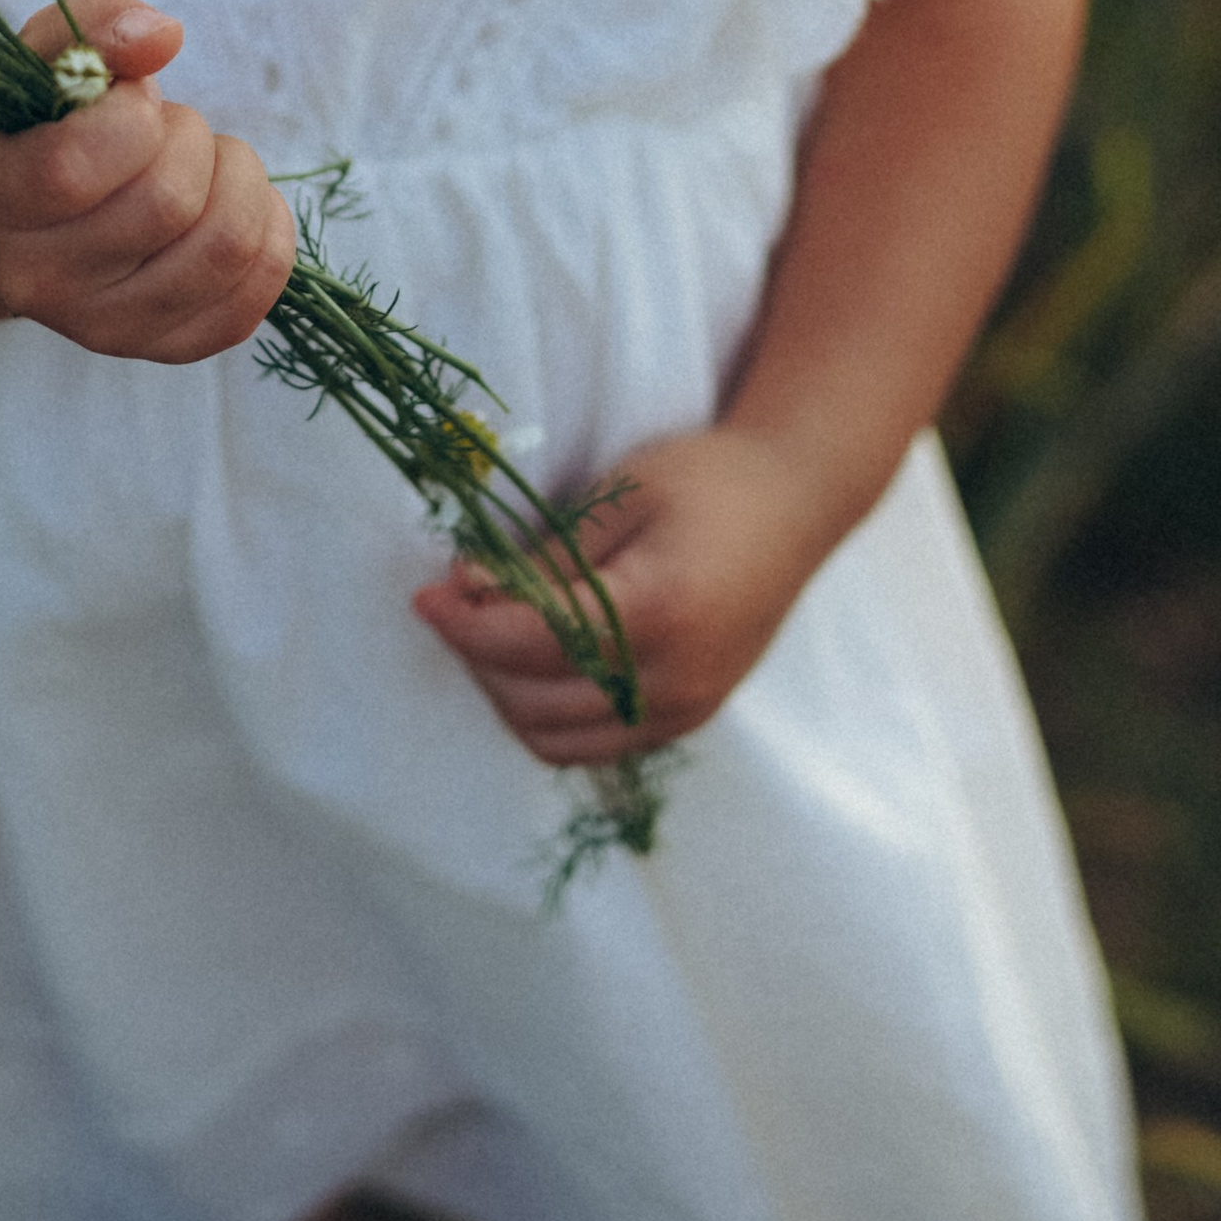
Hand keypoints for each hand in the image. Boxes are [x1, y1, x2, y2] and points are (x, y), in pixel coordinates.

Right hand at [0, 0, 296, 364]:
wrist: (37, 211)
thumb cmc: (45, 114)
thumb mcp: (49, 49)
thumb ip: (96, 21)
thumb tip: (162, 37)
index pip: (74, 169)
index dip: (129, 113)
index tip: (130, 94)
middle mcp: (38, 281)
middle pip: (168, 203)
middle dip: (192, 136)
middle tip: (170, 125)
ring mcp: (102, 327)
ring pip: (224, 249)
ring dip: (239, 177)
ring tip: (205, 160)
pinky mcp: (164, 347)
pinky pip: (255, 297)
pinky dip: (269, 232)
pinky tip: (234, 202)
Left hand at [409, 424, 830, 763]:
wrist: (797, 501)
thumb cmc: (708, 478)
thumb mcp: (623, 493)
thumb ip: (547, 555)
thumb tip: (466, 591)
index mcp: (659, 611)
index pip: (534, 642)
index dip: (467, 624)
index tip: (423, 596)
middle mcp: (675, 679)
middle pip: (536, 702)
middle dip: (478, 658)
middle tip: (454, 602)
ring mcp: (685, 710)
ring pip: (559, 739)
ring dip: (506, 694)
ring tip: (491, 630)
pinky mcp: (689, 719)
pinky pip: (595, 743)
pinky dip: (549, 713)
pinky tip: (536, 660)